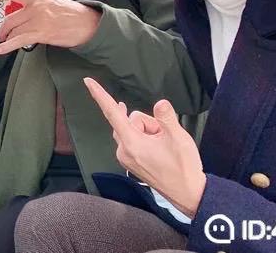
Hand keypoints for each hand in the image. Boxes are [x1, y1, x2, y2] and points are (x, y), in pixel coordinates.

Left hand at [0, 0, 101, 53]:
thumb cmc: (69, 10)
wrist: (86, 24)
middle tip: (1, 34)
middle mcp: (35, 6)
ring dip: (7, 37)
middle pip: (10, 17)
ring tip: (5, 41)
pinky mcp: (42, 34)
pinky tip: (1, 50)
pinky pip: (20, 40)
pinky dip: (8, 46)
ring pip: (14, 30)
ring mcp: (38, 20)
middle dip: (3, 28)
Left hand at [85, 77, 205, 217]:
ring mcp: (126, 157)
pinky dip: (144, 138)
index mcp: (132, 143)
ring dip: (147, 131)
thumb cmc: (183, 168)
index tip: (88, 82)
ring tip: (164, 145)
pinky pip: (133, 139)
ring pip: (132, 129)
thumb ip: (166, 117)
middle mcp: (124, 151)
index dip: (100, 95)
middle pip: (129, 120)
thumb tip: (159, 104)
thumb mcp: (179, 138)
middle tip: (164, 135)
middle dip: (147, 122)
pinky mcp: (130, 161)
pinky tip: (159, 148)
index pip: (112, 113)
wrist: (187, 193)